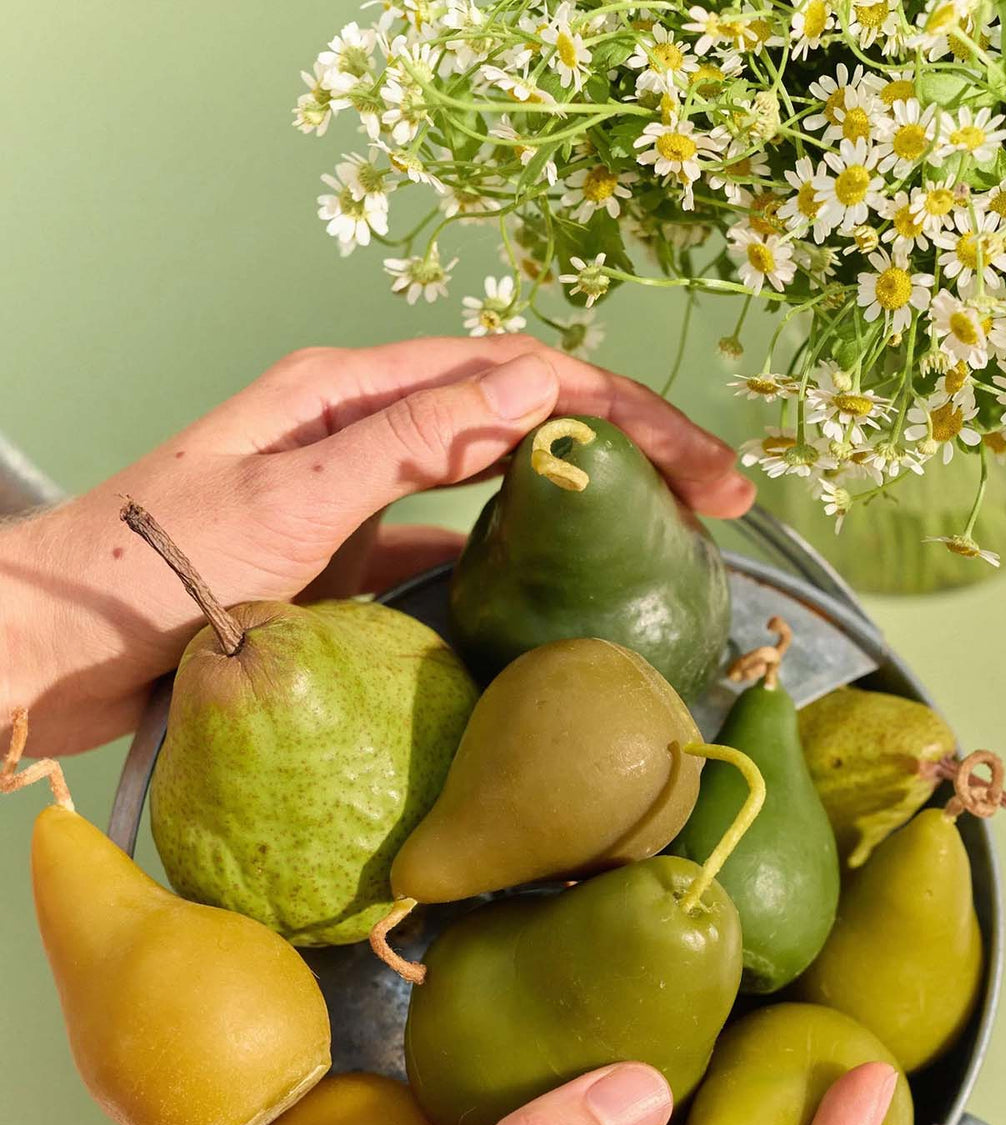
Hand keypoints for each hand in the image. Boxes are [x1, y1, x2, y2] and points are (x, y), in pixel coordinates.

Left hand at [0, 335, 752, 754]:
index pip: (519, 379)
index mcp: (350, 391)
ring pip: (496, 483)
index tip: (708, 476)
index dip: (626, 420)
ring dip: (581, 501)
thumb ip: (404, 444)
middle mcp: (363, 430)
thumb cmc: (144, 568)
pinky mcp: (346, 564)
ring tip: (665, 538)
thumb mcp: (284, 496)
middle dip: (629, 451)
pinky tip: (555, 594)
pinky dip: (509, 564)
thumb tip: (530, 392)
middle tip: (722, 502)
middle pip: (522, 420)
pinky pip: (447, 552)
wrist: (50, 647)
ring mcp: (358, 498)